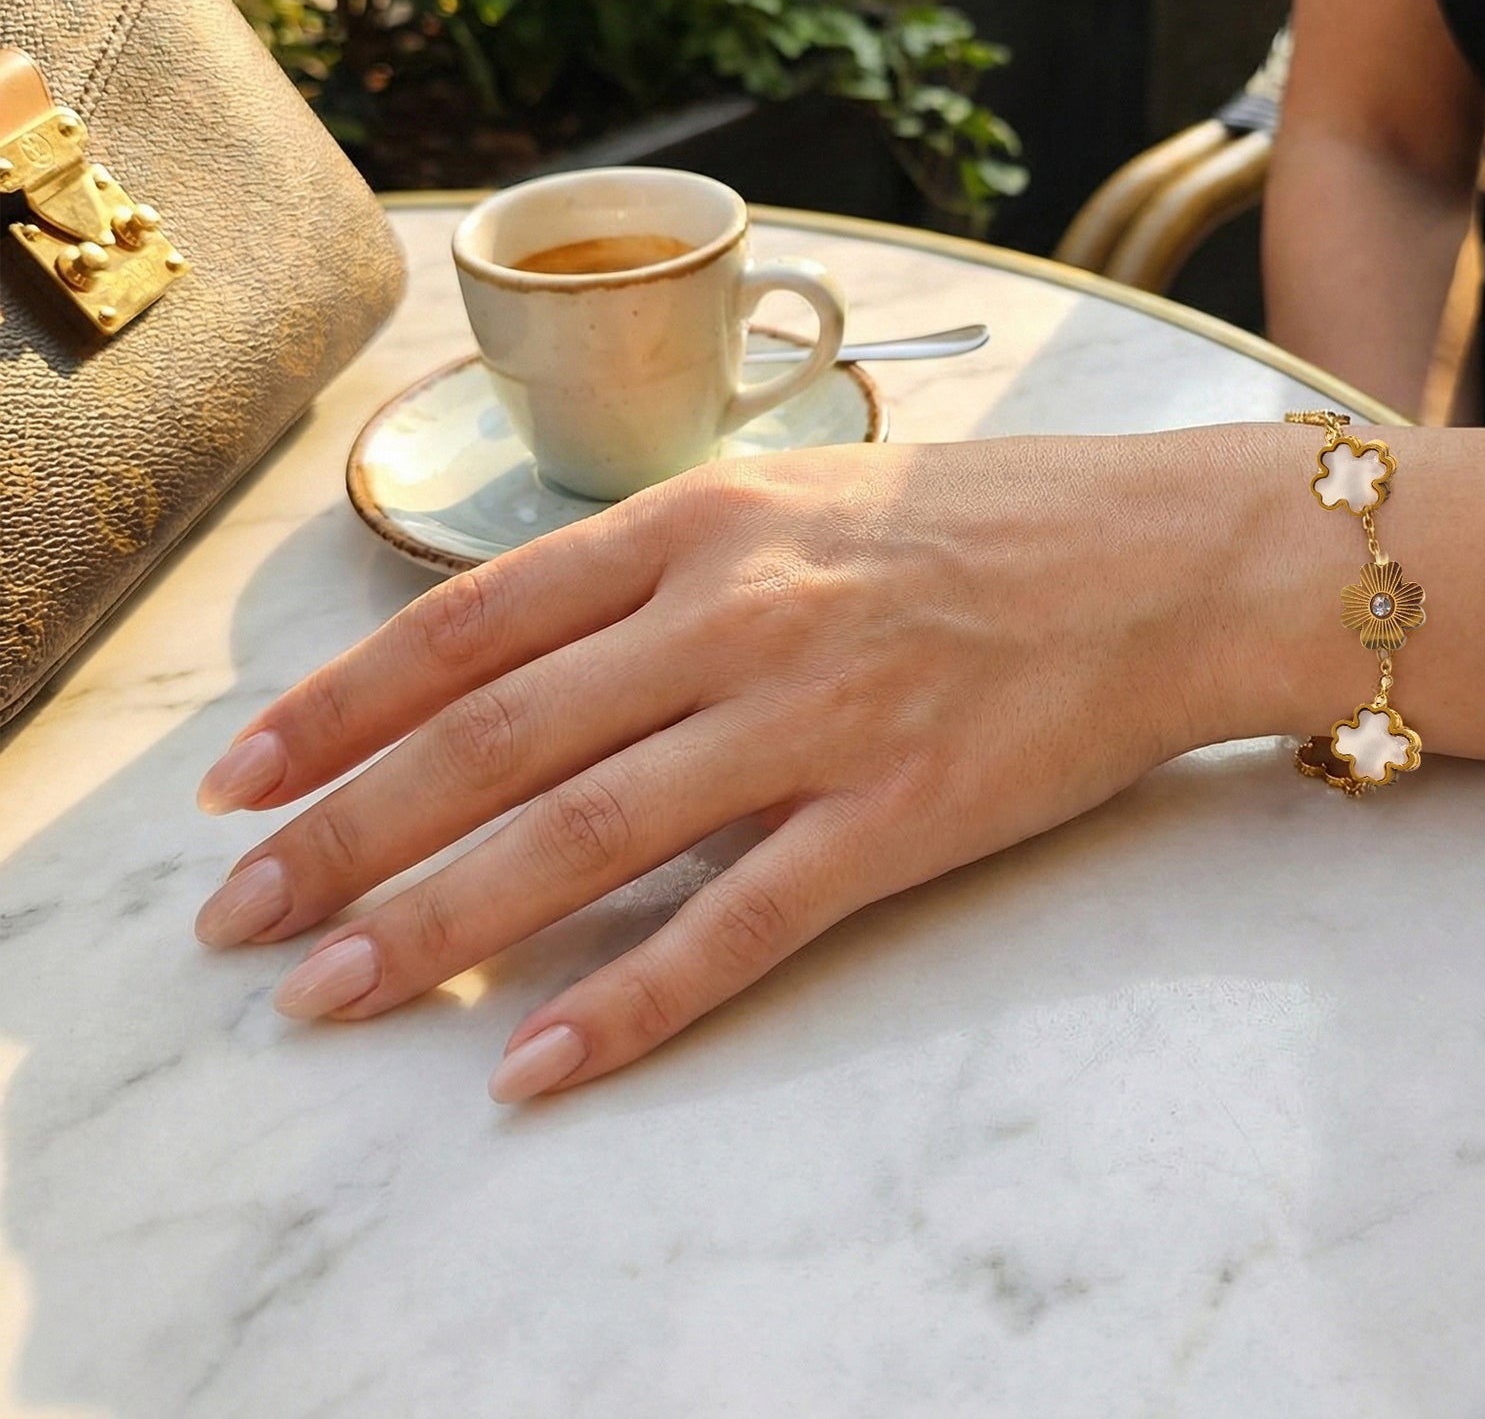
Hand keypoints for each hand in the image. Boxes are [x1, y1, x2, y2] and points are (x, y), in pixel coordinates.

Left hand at [193, 428, 1313, 1100]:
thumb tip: (527, 652)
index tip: (240, 783)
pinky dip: (630, 1002)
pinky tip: (540, 1066)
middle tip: (240, 922)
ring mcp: (814, 718)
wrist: (1165, 556)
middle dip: (345, 833)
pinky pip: (737, 924)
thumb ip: (668, 566)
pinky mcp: (897, 818)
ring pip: (584, 833)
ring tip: (329, 997)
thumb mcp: (802, 498)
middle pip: (495, 737)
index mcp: (702, 524)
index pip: (472, 624)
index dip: (339, 707)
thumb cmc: (982, 524)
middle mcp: (736, 613)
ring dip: (440, 924)